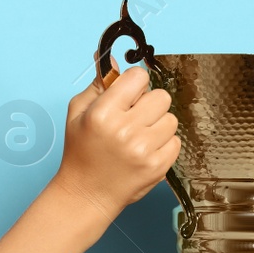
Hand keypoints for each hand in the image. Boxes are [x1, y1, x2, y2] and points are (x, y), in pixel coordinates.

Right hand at [53, 65, 179, 215]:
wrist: (86, 194)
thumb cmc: (81, 152)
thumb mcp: (78, 113)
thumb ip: (98, 84)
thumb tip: (112, 58)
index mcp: (103, 114)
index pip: (139, 77)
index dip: (134, 85)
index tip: (128, 96)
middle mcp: (124, 130)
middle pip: (161, 96)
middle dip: (149, 105)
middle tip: (133, 119)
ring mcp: (143, 150)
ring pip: (171, 119)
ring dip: (157, 125)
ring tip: (138, 138)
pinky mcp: (157, 167)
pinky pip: (176, 141)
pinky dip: (163, 145)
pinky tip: (145, 152)